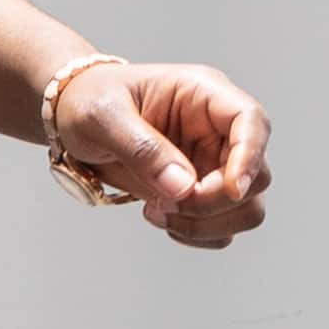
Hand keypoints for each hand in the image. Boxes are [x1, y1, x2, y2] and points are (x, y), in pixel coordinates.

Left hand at [51, 58, 276, 247]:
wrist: (72, 120)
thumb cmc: (89, 101)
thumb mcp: (104, 116)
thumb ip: (143, 148)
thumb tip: (183, 186)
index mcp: (203, 95)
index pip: (251, 121)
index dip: (250, 156)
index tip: (231, 189)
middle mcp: (217, 130)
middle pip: (256, 175)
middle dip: (215, 201)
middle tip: (167, 201)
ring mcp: (213, 163)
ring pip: (245, 208)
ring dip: (205, 223)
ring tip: (156, 212)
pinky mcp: (201, 191)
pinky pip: (222, 226)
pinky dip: (196, 233)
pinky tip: (159, 215)